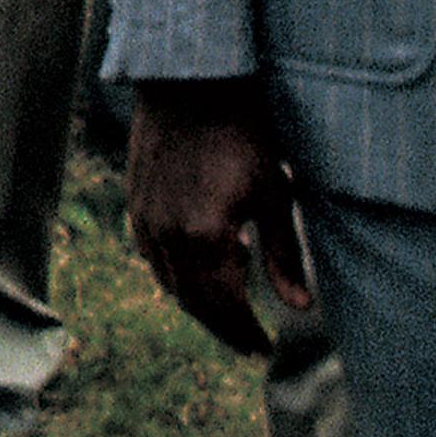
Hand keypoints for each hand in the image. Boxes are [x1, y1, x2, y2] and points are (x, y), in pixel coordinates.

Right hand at [127, 81, 314, 354]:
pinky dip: (175, 276)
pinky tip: (198, 269)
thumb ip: (283, 256)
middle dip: (223, 328)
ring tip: (227, 313)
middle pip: (194, 303)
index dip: (246, 332)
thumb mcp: (273, 197)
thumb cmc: (241, 138)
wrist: (188, 88)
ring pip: (169, 282)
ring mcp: (145, 220)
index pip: (226, 306)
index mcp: (206, 237)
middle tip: (248, 343)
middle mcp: (168, 235)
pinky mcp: (135, 204)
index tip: (266, 348)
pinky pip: (152, 257)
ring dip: (198, 305)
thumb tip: (300, 307)